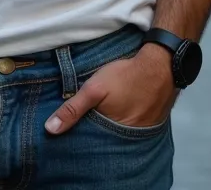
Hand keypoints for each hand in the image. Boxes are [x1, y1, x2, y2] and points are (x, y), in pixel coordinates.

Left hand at [45, 43, 176, 134]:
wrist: (161, 65)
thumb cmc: (126, 76)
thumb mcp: (94, 89)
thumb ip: (73, 108)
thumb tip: (50, 129)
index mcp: (114, 136)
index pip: (92, 146)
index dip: (80, 139)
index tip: (69, 135)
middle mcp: (129, 140)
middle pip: (105, 141)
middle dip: (94, 136)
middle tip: (84, 125)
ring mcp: (142, 132)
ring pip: (118, 135)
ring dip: (109, 129)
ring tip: (100, 118)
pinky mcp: (150, 123)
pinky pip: (132, 128)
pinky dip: (123, 123)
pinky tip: (118, 113)